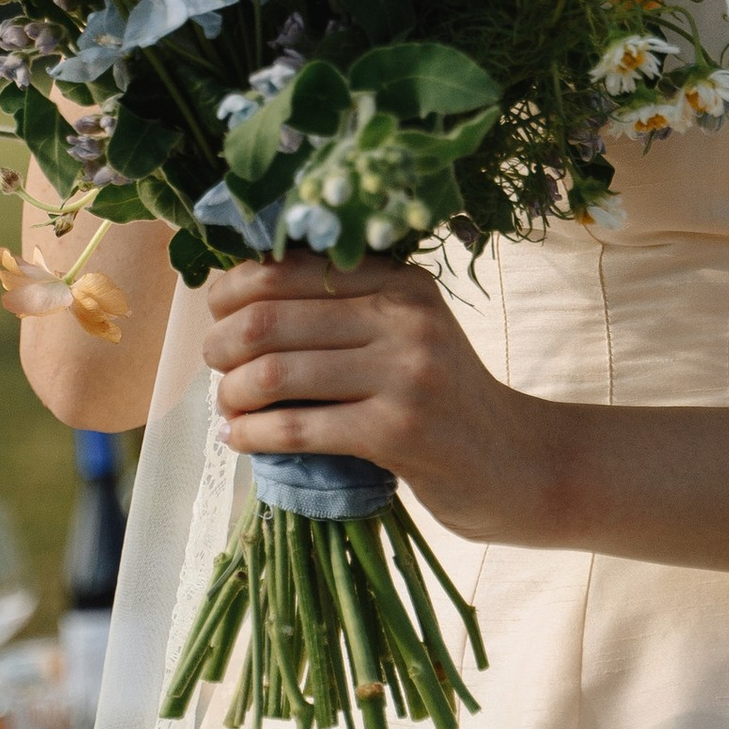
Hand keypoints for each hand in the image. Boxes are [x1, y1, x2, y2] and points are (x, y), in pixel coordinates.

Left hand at [201, 252, 566, 547]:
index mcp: (400, 278)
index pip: (287, 266)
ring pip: (273, 374)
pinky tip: (240, 441)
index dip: (231, 290)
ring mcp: (405, 372)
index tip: (215, 316)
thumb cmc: (442, 398)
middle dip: (220, 345)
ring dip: (229, 394)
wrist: (515, 463)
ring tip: (226, 407)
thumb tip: (234, 300)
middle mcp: (404, 314)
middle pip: (269, 317)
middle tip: (213, 367)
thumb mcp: (405, 332)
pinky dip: (252, 436)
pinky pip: (296, 429)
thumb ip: (342, 309)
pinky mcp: (398, 432)